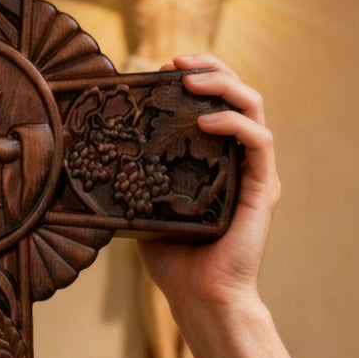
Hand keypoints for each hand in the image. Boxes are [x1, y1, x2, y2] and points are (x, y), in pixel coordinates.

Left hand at [136, 54, 279, 314]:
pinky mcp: (263, 188)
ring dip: (224, 85)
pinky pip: (258, 143)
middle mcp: (236, 159)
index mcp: (212, 160)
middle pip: (235, 96)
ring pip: (252, 108)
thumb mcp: (144, 206)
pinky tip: (207, 119)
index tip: (163, 69)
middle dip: (209, 69)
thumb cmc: (172, 257)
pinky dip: (235, 123)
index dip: (193, 79)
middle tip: (176, 61)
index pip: (212, 105)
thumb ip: (134, 179)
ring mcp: (253, 172)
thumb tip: (94, 155)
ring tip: (191, 78)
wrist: (197, 296)